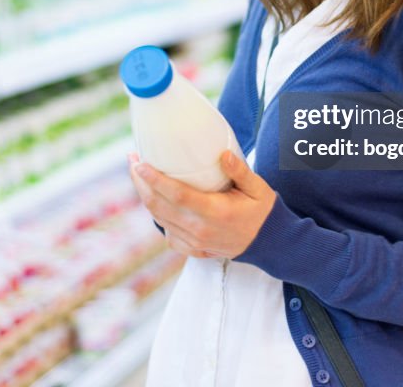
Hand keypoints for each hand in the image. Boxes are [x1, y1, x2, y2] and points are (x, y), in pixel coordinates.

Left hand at [128, 150, 276, 259]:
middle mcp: (199, 229)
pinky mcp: (193, 249)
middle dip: (140, 183)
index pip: (175, 194)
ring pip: (159, 219)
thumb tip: (222, 153)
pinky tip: (157, 201)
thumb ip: (240, 170)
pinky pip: (167, 233)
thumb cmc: (262, 211)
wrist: (269, 244)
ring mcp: (195, 242)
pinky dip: (158, 216)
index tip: (140, 163)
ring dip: (145, 196)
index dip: (154, 179)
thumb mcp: (257, 188)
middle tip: (133, 161)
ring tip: (139, 176)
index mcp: (214, 212)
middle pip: (158, 206)